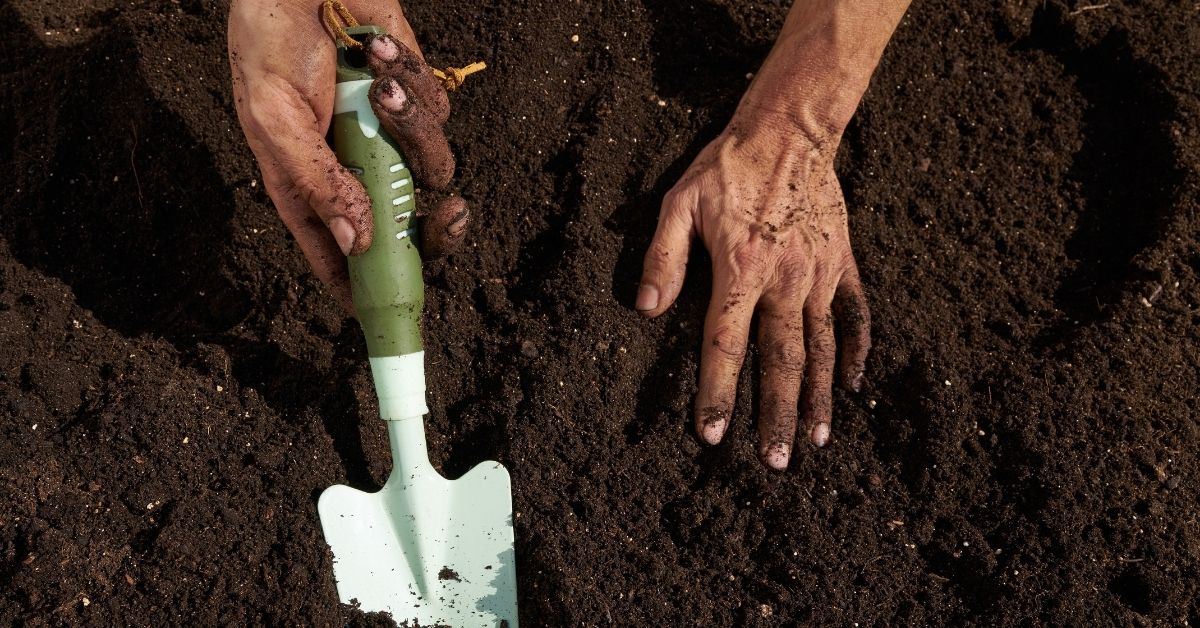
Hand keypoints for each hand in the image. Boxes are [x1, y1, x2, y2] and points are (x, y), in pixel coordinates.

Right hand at [228, 0, 467, 311]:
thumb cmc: (268, 38)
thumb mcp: (273, 114)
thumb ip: (315, 180)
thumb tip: (357, 242)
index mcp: (308, 186)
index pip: (339, 256)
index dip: (363, 290)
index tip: (388, 318)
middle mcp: (354, 169)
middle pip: (405, 230)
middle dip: (431, 232)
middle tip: (444, 217)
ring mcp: (388, 135)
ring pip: (431, 168)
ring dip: (409, 126)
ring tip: (377, 83)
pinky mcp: (416, 98)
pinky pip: (438, 114)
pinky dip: (412, 81)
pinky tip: (375, 48)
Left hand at [636, 118, 870, 469]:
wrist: (791, 130)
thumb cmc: (728, 168)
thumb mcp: (680, 202)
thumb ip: (663, 257)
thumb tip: (645, 308)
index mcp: (741, 269)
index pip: (725, 345)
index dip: (718, 392)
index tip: (714, 435)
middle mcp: (785, 280)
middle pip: (782, 360)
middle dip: (777, 415)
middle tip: (776, 460)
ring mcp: (820, 274)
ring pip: (820, 348)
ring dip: (818, 397)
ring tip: (816, 440)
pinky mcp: (842, 263)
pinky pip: (855, 315)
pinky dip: (854, 351)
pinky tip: (851, 384)